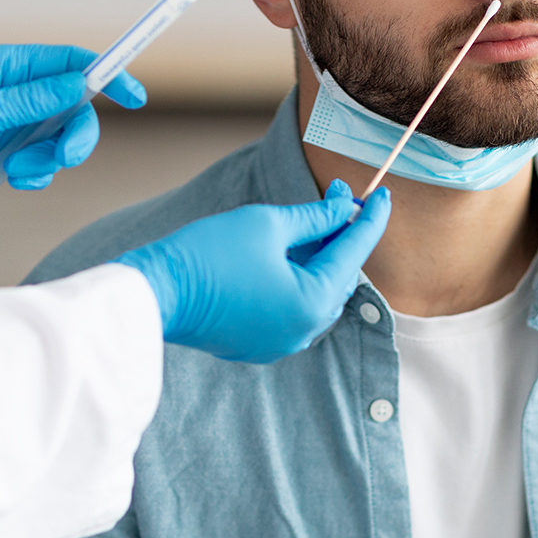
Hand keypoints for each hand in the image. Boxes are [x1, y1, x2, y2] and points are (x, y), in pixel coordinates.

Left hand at [0, 45, 146, 190]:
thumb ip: (32, 99)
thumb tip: (79, 83)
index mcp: (10, 66)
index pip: (71, 62)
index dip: (107, 75)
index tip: (135, 98)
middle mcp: (18, 91)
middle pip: (75, 107)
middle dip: (76, 135)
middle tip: (65, 159)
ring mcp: (15, 121)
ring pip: (61, 138)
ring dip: (48, 160)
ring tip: (16, 172)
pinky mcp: (8, 149)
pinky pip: (42, 161)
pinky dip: (34, 173)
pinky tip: (10, 179)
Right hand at [116, 180, 391, 362]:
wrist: (156, 293)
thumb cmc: (208, 254)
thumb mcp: (268, 224)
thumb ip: (315, 217)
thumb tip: (344, 209)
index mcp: (312, 302)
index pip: (353, 252)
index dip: (369, 218)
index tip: (382, 194)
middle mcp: (304, 331)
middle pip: (338, 275)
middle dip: (342, 234)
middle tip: (340, 195)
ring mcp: (281, 342)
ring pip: (316, 292)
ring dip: (320, 257)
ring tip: (315, 218)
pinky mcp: (258, 343)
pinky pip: (292, 307)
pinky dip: (298, 278)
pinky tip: (290, 250)